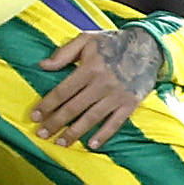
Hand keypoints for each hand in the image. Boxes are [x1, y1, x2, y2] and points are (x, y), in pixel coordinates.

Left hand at [32, 26, 161, 147]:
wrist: (149, 46)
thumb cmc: (113, 42)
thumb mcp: (87, 39)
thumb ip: (64, 53)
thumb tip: (42, 65)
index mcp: (90, 68)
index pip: (63, 91)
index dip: (47, 105)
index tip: (34, 116)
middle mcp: (102, 84)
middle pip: (74, 108)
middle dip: (55, 123)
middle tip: (41, 134)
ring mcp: (117, 96)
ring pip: (91, 118)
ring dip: (74, 133)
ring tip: (60, 143)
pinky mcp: (131, 104)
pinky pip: (115, 123)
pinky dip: (104, 135)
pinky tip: (91, 145)